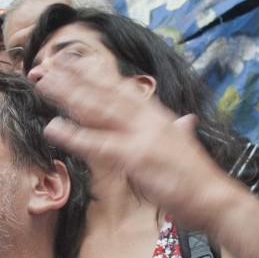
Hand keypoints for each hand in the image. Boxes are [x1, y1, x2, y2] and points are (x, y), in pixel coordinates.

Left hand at [36, 56, 235, 233]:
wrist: (213, 196)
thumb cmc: (197, 178)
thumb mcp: (186, 146)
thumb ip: (180, 130)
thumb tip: (184, 121)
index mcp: (158, 117)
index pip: (125, 89)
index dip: (100, 74)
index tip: (78, 61)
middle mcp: (148, 120)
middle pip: (107, 93)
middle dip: (78, 77)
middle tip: (51, 63)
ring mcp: (141, 136)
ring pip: (99, 111)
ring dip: (69, 96)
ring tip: (45, 84)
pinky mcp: (135, 157)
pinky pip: (98, 144)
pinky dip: (75, 135)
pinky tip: (54, 128)